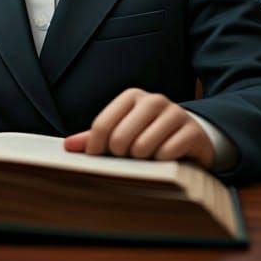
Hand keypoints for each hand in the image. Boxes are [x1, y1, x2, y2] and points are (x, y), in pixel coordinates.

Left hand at [63, 88, 214, 168]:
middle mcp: (153, 100)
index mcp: (131, 97)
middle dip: (121, 155)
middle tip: (129, 157)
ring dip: (143, 160)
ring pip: (143, 147)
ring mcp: (175, 113)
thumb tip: (67, 146)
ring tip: (149, 157)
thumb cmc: (149, 135)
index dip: (96, 147)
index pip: (102, 125)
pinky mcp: (192, 131)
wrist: (193, 136)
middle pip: (120, 138)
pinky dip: (163, 163)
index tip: (99, 158)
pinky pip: (166, 154)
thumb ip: (94, 138)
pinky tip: (168, 159)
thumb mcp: (121, 132)